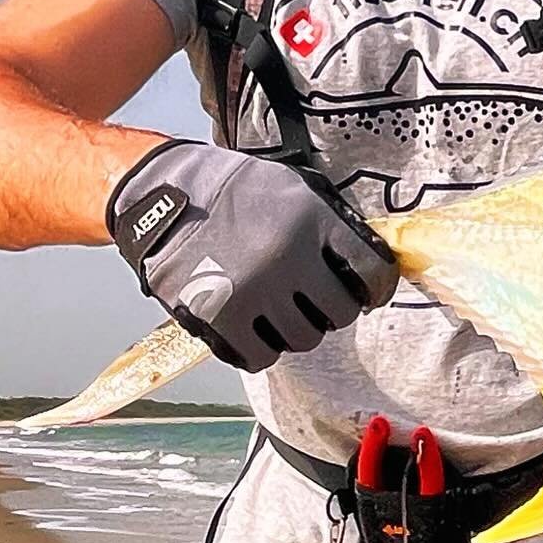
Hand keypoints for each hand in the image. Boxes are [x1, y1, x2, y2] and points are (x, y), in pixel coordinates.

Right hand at [108, 141, 398, 371]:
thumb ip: (333, 221)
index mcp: (314, 219)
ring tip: (284, 311)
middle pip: (340, 312)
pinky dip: (263, 348)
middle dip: (335, 309)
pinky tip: (257, 329)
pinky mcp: (218, 316)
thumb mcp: (294, 186)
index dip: (378, 287)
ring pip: (304, 339)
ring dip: (299, 329)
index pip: (372, 270)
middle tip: (319, 301)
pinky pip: (261, 357)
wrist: (165, 194)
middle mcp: (289, 256)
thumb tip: (370, 259)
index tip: (371, 294)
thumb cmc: (236, 189)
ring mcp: (254, 290)